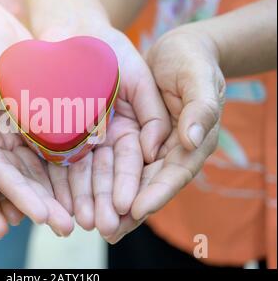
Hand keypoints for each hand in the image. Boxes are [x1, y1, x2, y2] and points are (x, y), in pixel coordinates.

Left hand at [105, 27, 224, 242]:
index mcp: (192, 141)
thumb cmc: (189, 59)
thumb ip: (200, 107)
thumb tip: (191, 142)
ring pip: (126, 178)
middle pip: (147, 185)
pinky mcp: (126, 137)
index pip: (174, 173)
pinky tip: (78, 194)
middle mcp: (168, 150)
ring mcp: (146, 146)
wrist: (171, 51)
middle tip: (107, 229)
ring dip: (107, 200)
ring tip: (88, 221)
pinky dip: (96, 178)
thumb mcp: (197, 76)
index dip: (156, 193)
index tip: (136, 209)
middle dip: (127, 208)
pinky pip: (110, 161)